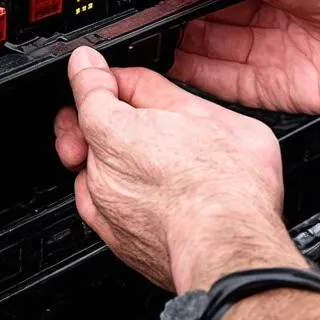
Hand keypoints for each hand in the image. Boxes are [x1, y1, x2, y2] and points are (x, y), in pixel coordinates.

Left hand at [54, 47, 304, 292]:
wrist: (233, 252)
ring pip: (96, 169)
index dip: (91, 72)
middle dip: (102, 118)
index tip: (92, 67)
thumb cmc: (230, 188)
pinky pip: (104, 206)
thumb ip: (154, 90)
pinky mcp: (114, 240)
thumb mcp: (207, 112)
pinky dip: (118, 194)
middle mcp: (98, 170)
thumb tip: (126, 77)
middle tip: (128, 114)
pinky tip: (147, 190)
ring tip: (155, 158)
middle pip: (87, 130)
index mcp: (113, 130)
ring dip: (113, 158)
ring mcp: (103, 208)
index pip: (86, 87)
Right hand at [109, 0, 319, 114]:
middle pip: (177, 12)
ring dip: (156, 48)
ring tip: (122, 45)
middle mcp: (243, 4)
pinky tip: (153, 72)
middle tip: (110, 16)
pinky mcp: (253, 85)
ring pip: (185, 48)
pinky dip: (178, 80)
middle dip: (146, 14)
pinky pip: (205, 83)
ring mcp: (248, 45)